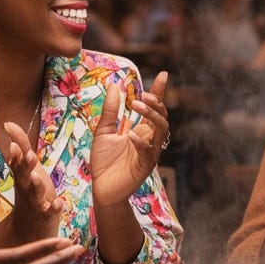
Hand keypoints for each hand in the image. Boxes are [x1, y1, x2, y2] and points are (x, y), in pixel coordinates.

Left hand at [0, 121, 61, 249]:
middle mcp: (34, 196)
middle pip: (30, 173)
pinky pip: (53, 215)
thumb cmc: (14, 237)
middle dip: (27, 160)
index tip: (8, 126)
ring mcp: (43, 209)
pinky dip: (56, 209)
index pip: (18, 164)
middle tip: (20, 149)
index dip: (15, 147)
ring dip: (39, 183)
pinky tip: (58, 203)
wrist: (31, 261)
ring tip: (35, 176)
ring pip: (41, 193)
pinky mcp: (49, 225)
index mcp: (23, 190)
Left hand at [91, 71, 170, 206]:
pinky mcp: (144, 168)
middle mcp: (149, 141)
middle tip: (142, 95)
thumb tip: (116, 86)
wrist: (101, 188)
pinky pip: (149, 152)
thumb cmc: (104, 162)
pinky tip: (131, 135)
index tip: (163, 75)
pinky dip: (141, 142)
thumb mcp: (103, 131)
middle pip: (162, 118)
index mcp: (142, 131)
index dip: (160, 92)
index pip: (155, 109)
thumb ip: (110, 111)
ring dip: (151, 116)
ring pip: (161, 131)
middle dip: (156, 104)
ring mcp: (149, 154)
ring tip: (137, 106)